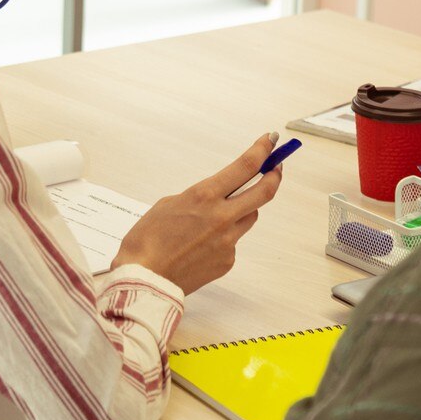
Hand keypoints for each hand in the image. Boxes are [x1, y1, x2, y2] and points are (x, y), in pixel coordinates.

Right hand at [113, 135, 284, 294]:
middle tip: (276, 167)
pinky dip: (224, 238)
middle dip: (274, 174)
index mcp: (205, 196)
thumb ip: (199, 197)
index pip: (245, 167)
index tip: (269, 140)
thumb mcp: (169, 204)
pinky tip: (201, 244)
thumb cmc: (147, 240)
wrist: (145, 279)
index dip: (262, 150)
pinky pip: (234, 242)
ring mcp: (228, 241)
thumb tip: (214, 197)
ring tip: (221, 213)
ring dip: (244, 208)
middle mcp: (222, 217)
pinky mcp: (227, 261)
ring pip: (250, 217)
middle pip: (264, 191)